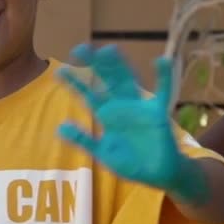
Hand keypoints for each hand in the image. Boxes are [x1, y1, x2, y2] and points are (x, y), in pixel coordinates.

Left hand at [58, 44, 205, 204]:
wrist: (156, 174)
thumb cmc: (131, 162)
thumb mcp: (102, 152)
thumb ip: (83, 140)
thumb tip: (59, 128)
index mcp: (107, 114)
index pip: (88, 94)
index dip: (75, 83)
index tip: (59, 71)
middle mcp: (121, 105)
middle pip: (106, 80)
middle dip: (95, 65)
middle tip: (80, 48)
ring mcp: (139, 107)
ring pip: (127, 81)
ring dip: (119, 66)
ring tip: (109, 49)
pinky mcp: (158, 113)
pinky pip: (163, 93)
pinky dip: (164, 77)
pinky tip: (161, 61)